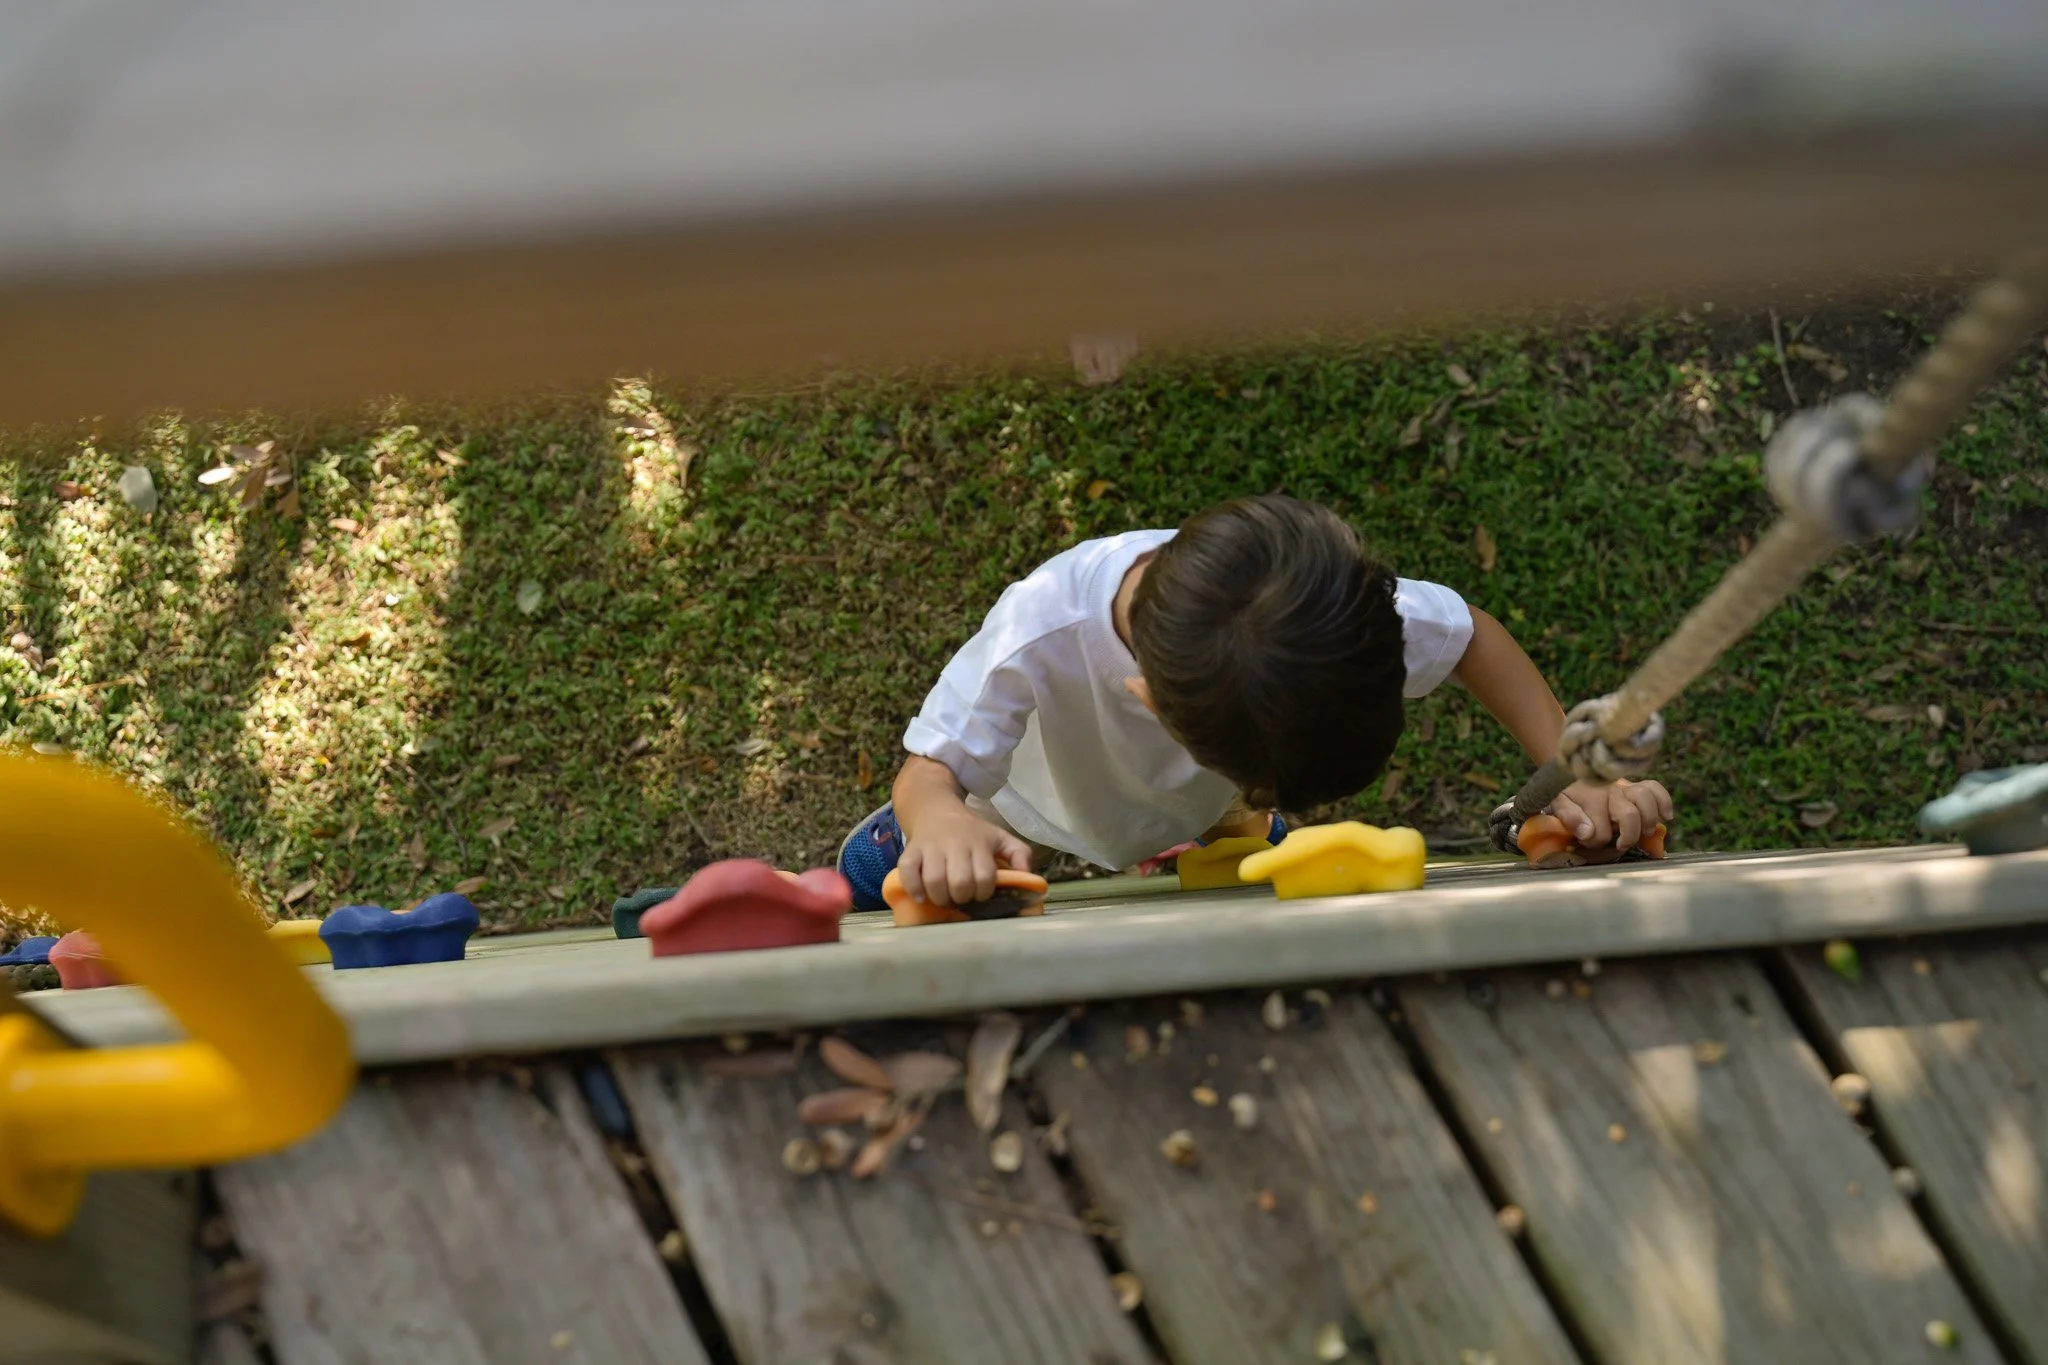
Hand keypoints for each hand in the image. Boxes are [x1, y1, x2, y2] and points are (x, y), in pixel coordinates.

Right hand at [898, 812, 1033, 906]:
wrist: (936, 809)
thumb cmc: (971, 831)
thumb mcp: (999, 837)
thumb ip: (1019, 854)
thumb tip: (1029, 877)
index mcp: (979, 843)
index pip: (985, 876)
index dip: (984, 892)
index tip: (980, 894)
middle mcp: (955, 844)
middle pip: (960, 881)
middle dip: (962, 897)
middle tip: (961, 897)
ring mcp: (930, 847)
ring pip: (934, 880)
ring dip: (940, 898)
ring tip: (944, 898)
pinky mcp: (910, 850)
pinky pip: (907, 872)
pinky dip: (913, 888)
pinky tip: (922, 896)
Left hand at [1552, 778, 1672, 850]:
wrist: (1570, 769)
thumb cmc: (1565, 792)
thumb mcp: (1557, 803)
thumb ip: (1568, 817)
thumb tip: (1586, 832)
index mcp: (1591, 798)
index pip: (1600, 831)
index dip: (1595, 843)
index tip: (1585, 843)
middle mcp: (1611, 790)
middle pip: (1630, 815)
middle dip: (1628, 836)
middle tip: (1622, 845)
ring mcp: (1626, 786)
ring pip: (1646, 798)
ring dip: (1648, 820)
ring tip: (1644, 833)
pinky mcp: (1636, 785)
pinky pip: (1656, 788)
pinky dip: (1664, 802)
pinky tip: (1665, 816)